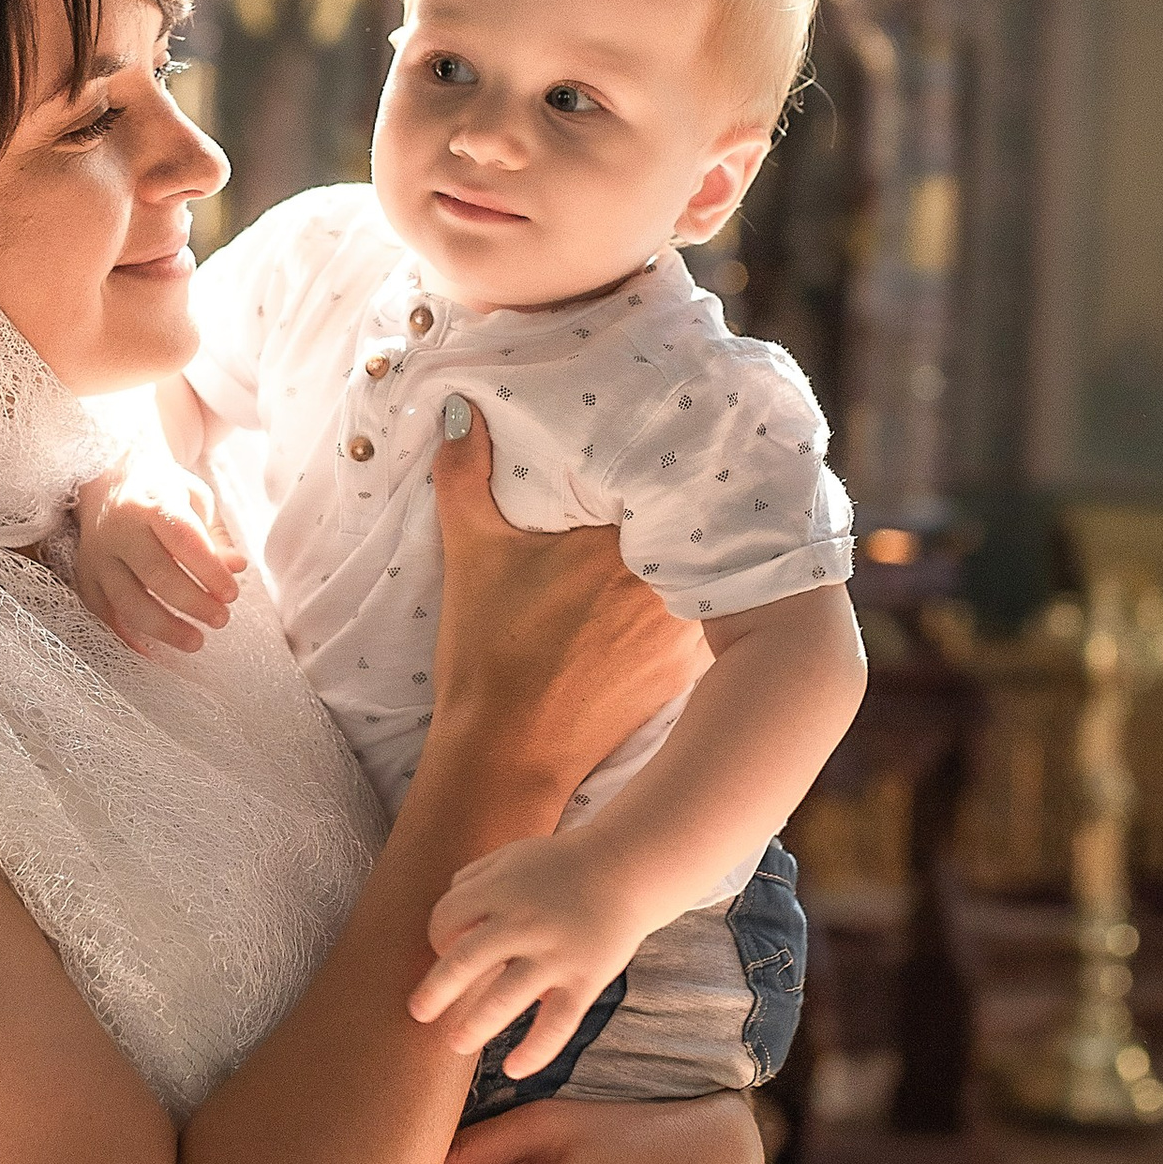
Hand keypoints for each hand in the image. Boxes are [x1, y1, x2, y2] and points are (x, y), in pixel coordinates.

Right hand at [74, 455, 245, 654]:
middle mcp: (119, 528)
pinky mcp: (85, 574)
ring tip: (195, 641)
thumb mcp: (196, 500)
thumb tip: (236, 567)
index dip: (209, 570)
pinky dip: (124, 637)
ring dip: (163, 627)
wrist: (109, 480)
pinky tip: (151, 653)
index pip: (183, 538)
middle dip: (192, 602)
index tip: (232, 594)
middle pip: (155, 573)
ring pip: (126, 599)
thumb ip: (216, 535)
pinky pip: (101, 612)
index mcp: (152, 501)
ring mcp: (98, 554)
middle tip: (221, 620)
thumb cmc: (162, 492)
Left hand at [411, 833, 650, 1075]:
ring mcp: (555, 953)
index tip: (445, 953)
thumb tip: (444, 920)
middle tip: (418, 1013)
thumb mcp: (511, 856)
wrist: (627, 869)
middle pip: (464, 961)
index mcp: (500, 889)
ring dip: (475, 1027)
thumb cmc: (561, 865)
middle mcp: (523, 921)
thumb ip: (473, 878)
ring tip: (457, 1044)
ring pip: (504, 999)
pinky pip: (556, 1023)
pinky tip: (514, 1069)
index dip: (437, 938)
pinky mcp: (586, 978)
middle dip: (435, 991)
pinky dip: (535, 1051)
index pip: (447, 919)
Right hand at [429, 406, 706, 794]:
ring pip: (702, 566)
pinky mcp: (686, 666)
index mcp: (620, 544)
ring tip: (678, 516)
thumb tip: (459, 411)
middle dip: (677, 496)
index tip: (653, 428)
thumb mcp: (471, 555)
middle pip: (687, 520)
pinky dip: (693, 593)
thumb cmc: (488, 653)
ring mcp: (686, 630)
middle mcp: (668, 584)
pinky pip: (703, 611)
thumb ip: (465, 476)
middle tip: (668, 461)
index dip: (656, 453)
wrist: (509, 753)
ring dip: (691, 545)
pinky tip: (674, 581)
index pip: (660, 477)